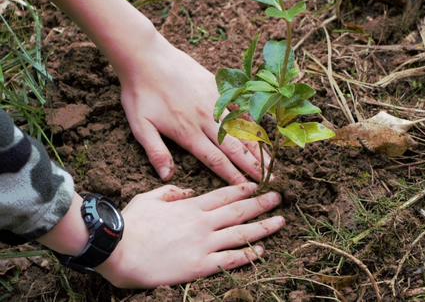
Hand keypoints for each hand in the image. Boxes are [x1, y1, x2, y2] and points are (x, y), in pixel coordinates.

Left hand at [44, 0, 269, 183]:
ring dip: (257, 146)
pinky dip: (251, 119)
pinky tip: (260, 129)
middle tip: (269, 179)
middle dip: (252, 165)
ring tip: (271, 160)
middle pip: (234, 147)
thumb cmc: (140, 93)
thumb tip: (167, 176)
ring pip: (240, 128)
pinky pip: (238, 105)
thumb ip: (156, 152)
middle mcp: (205, 119)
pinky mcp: (216, 86)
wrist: (145, 57)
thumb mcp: (140, 126)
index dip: (232, 175)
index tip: (246, 188)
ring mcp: (214, 101)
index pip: (215, 160)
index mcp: (187, 132)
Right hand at [95, 183, 283, 288]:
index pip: (224, 195)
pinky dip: (248, 255)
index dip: (243, 189)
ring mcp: (203, 244)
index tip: (257, 185)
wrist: (117, 248)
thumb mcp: (150, 197)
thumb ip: (173, 192)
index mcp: (190, 206)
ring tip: (280, 221)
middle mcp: (202, 223)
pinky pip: (230, 259)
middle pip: (239, 211)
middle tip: (279, 198)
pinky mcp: (199, 266)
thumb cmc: (131, 223)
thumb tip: (190, 190)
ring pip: (241, 233)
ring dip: (263, 227)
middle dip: (261, 203)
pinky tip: (262, 251)